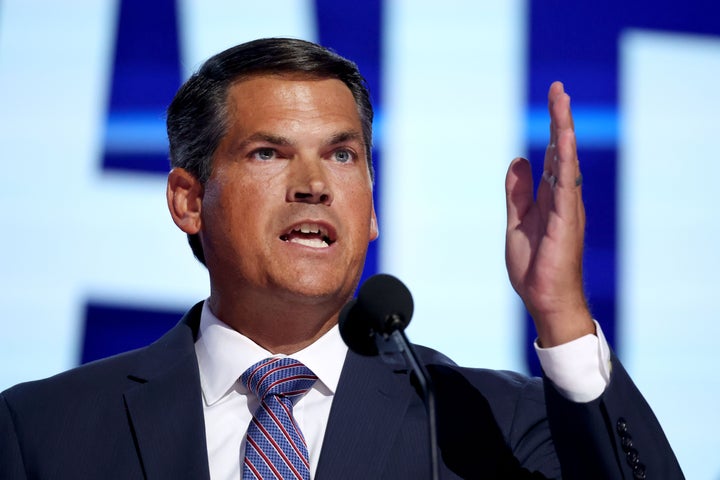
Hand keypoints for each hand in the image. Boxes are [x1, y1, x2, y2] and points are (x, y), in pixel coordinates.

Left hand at [505, 82, 593, 346]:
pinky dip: (566, 160)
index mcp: (550, 198)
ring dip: (563, 129)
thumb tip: (519, 159)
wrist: (544, 298)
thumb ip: (518, 192)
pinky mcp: (565, 220)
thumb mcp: (517, 221)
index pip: (554, 155)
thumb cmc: (534, 266)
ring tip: (561, 101)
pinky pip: (566, 184)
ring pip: (567, 160)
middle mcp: (562, 198)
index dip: (553, 128)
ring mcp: (566, 207)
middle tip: (558, 88)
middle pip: (563, 150)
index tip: (553, 100)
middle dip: (560, 119)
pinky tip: (564, 138)